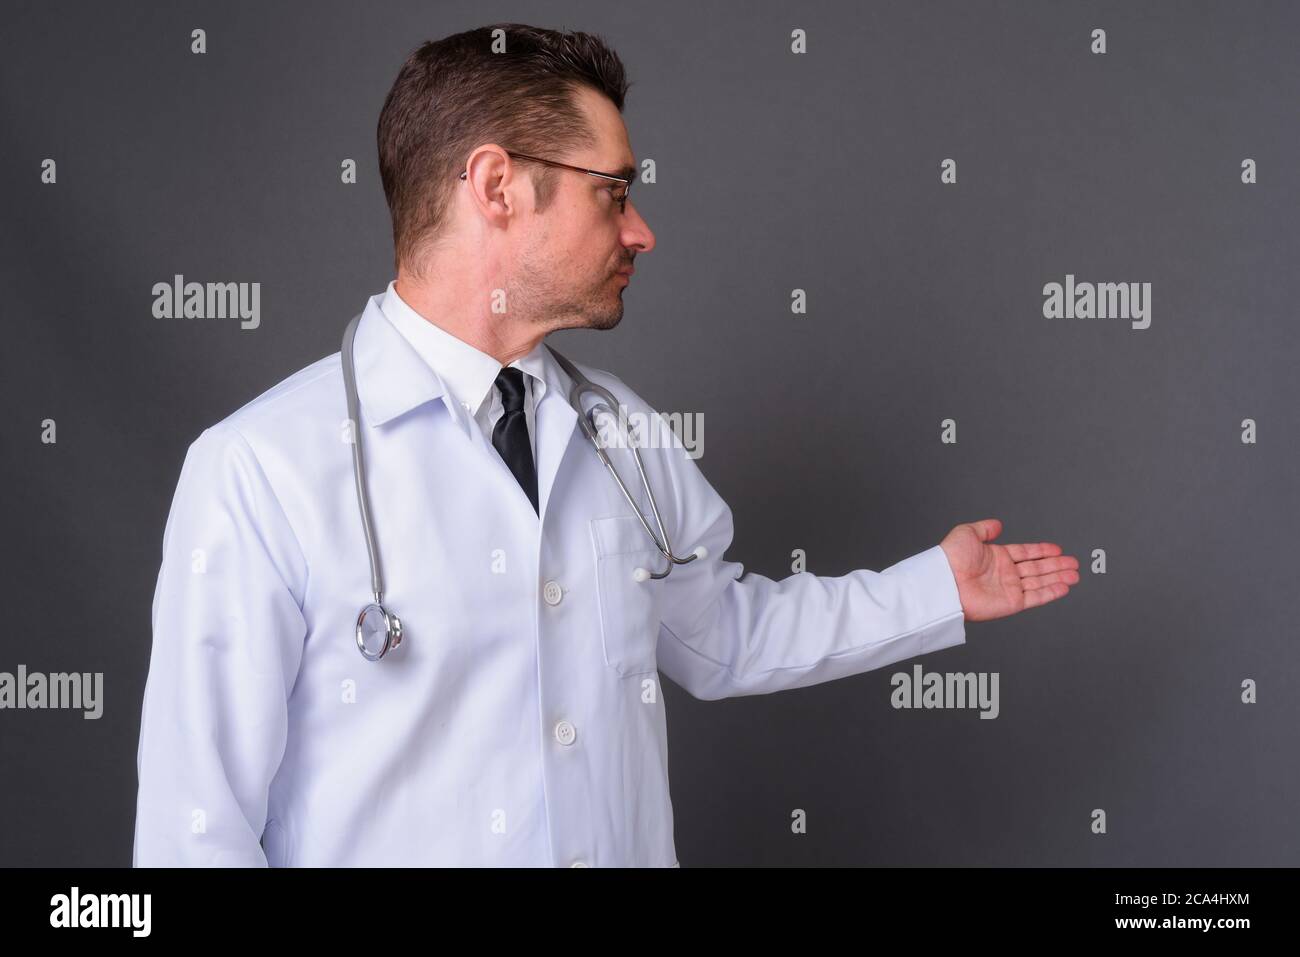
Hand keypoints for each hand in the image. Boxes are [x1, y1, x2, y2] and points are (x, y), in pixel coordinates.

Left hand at [938, 518, 1078, 621]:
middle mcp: (1004, 573)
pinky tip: (1064, 587)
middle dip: (1056, 565)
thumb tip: (997, 524)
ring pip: (1040, 582)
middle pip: (1036, 568)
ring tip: (1075, 574)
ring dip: (1058, 578)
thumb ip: (985, 528)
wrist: (944, 582)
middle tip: (1073, 562)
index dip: (1041, 551)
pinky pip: (1035, 597)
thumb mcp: (967, 533)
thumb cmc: (950, 558)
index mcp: (996, 557)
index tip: (1057, 549)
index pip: (1025, 553)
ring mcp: (1008, 589)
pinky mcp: (1010, 603)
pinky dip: (1051, 593)